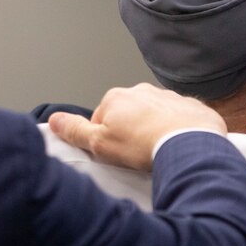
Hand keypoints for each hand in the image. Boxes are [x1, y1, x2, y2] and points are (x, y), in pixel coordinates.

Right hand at [48, 83, 226, 171]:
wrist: (190, 145)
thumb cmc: (144, 145)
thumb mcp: (100, 144)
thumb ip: (75, 131)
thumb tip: (54, 120)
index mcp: (116, 98)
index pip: (101, 119)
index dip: (104, 139)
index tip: (113, 152)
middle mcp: (142, 91)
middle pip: (128, 115)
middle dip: (130, 132)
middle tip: (135, 155)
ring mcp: (168, 97)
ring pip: (154, 116)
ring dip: (153, 130)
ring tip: (157, 151)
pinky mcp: (190, 106)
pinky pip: (179, 118)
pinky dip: (177, 130)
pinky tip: (177, 145)